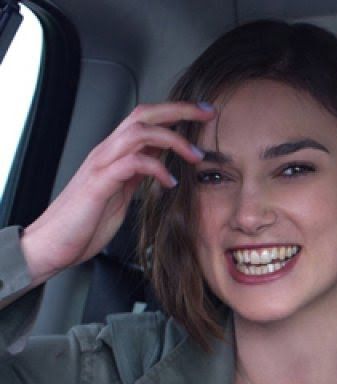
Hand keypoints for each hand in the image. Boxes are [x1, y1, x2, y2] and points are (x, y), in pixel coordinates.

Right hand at [19, 101, 214, 285]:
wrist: (52, 244)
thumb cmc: (85, 222)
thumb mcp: (121, 193)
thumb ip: (138, 175)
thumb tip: (161, 165)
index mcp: (114, 154)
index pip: (145, 119)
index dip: (175, 112)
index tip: (204, 111)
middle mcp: (107, 153)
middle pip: (143, 114)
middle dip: (179, 110)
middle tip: (208, 112)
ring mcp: (101, 166)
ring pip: (138, 132)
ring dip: (173, 139)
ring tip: (195, 155)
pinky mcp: (98, 184)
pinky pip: (132, 164)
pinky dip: (156, 168)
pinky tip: (170, 183)